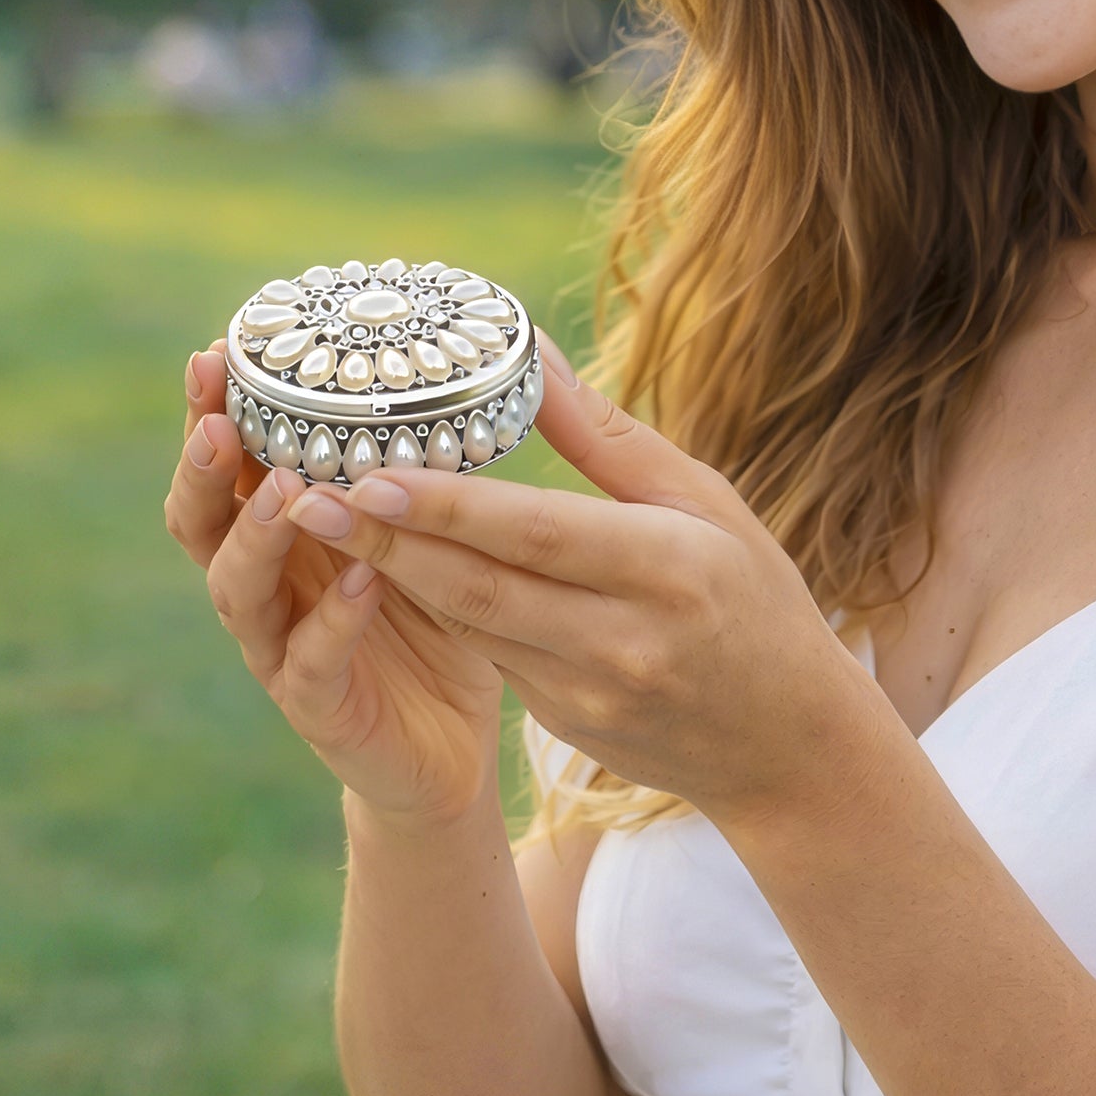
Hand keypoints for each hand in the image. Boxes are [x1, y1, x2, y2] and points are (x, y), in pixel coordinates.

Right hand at [163, 341, 506, 829]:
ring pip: (238, 591)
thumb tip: (446, 372)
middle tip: (217, 423)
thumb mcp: (426, 528)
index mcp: (284, 532)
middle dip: (202, 468)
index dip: (213, 412)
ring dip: (255, 537)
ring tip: (283, 492)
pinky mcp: (318, 707)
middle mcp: (268, 584)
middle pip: (201, 521)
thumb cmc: (431, 615)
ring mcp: (281, 648)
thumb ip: (414, 468)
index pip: (229, 464)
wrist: (446, 746)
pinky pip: (310, 663)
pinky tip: (363, 582)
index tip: (216, 353)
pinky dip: (332, 620)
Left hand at [275, 327, 884, 829]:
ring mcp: (589, 694)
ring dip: (392, 576)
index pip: (537, 534)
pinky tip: (386, 566)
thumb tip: (529, 349)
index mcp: (667, 569)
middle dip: (385, 543)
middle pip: (481, 589)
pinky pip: (489, 654)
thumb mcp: (704, 498)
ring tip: (324, 520)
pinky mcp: (564, 723)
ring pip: (469, 626)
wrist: (788, 747)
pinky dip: (436, 608)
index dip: (447, 508)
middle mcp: (622, 640)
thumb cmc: (753, 594)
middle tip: (307, 494)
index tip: (371, 472)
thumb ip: (605, 435)